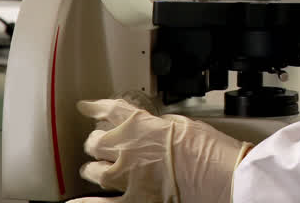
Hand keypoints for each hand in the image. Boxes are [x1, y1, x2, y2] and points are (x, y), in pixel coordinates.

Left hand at [75, 98, 251, 202]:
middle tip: (100, 141)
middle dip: (97, 141)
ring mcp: (129, 178)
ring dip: (94, 168)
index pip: (110, 110)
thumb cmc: (212, 151)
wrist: (223, 177)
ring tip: (95, 168)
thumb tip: (153, 127)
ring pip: (94, 172)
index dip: (95, 107)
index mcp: (142, 126)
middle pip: (96, 142)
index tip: (87, 107)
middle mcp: (129, 151)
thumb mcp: (186, 124)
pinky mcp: (135, 200)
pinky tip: (76, 202)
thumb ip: (161, 125)